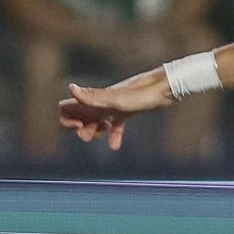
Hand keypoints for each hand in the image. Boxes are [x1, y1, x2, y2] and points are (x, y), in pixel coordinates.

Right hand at [58, 69, 174, 149]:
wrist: (167, 88)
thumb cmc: (143, 93)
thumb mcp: (117, 99)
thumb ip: (94, 96)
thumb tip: (70, 88)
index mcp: (95, 98)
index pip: (67, 106)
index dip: (66, 119)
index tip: (79, 127)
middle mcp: (101, 101)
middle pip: (81, 116)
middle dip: (81, 129)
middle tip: (91, 136)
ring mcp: (114, 106)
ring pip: (97, 120)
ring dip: (95, 131)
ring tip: (102, 138)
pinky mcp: (128, 110)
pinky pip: (115, 124)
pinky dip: (113, 135)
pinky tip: (114, 146)